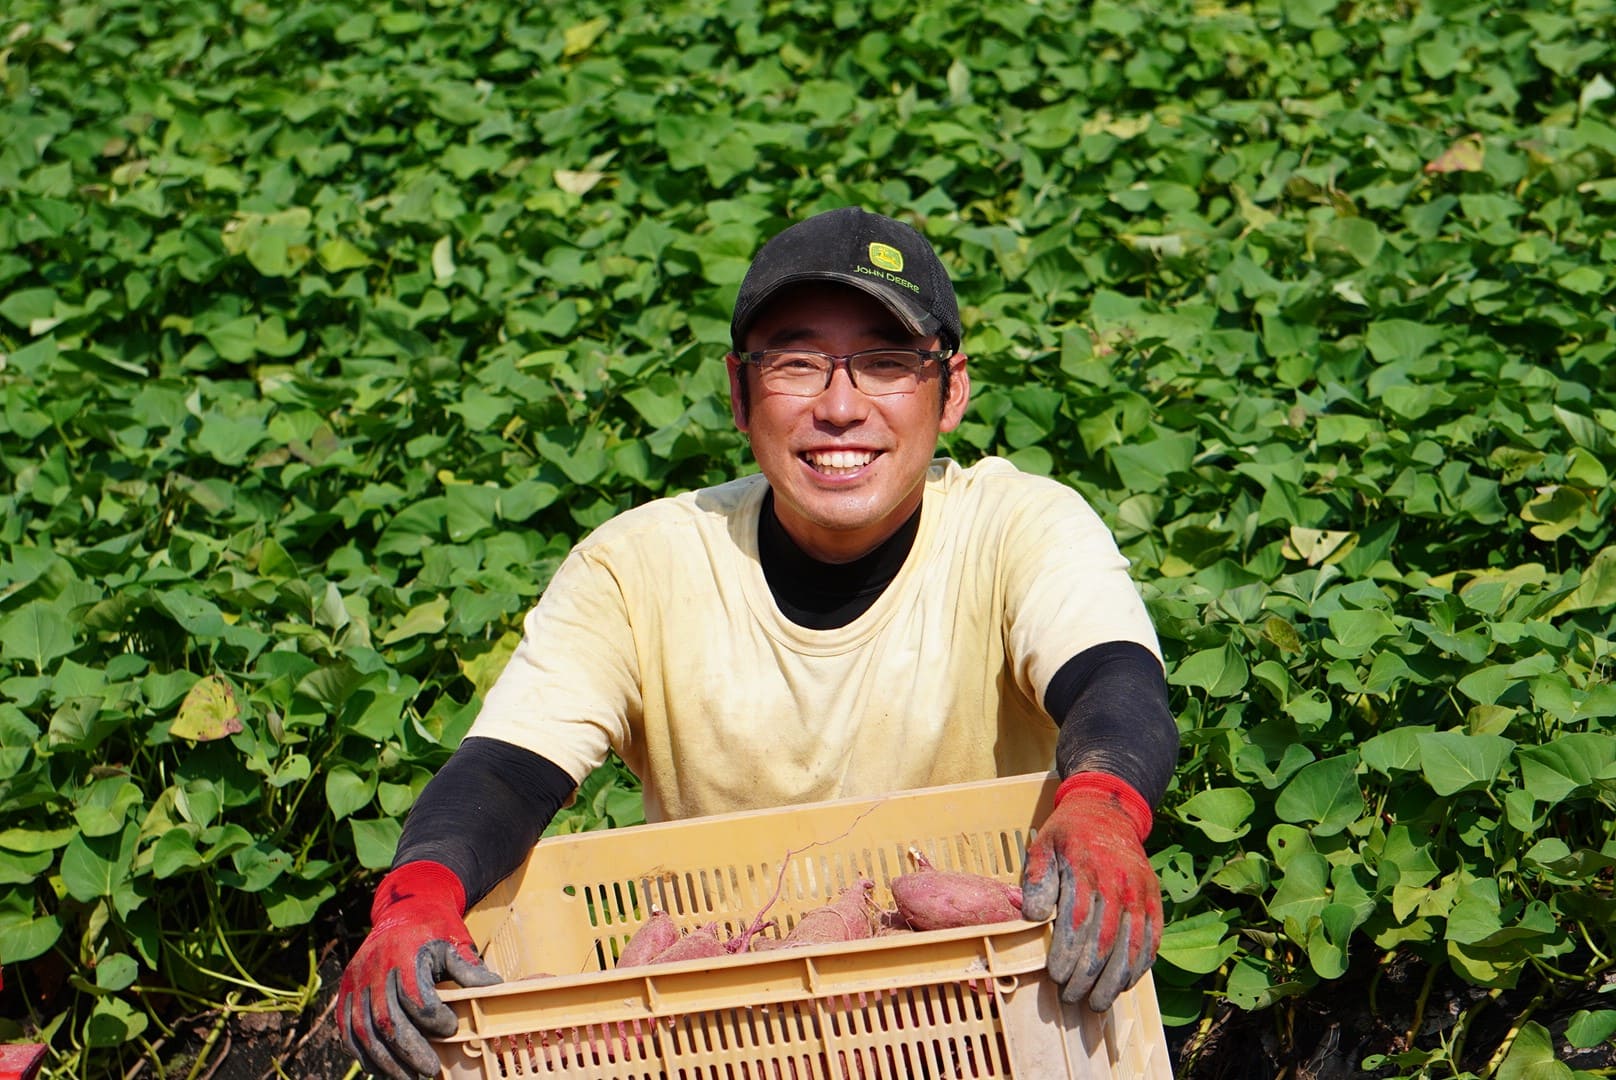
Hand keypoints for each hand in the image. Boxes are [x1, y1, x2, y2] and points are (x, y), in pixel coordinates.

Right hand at [339, 861, 501, 1078]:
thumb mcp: (454, 942)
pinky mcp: (345, 992)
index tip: (451, 1030)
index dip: (433, 1019)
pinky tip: (381, 1069)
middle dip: (409, 1051)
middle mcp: (375, 968)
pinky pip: (347, 1030)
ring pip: (365, 1031)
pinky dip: (363, 1054)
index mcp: (403, 954)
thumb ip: (469, 969)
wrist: (402, 909)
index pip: (415, 996)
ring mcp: (356, 981)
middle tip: (430, 1071)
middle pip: (388, 1020)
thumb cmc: (433, 928)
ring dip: (385, 1061)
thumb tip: (495, 990)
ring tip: (408, 1078)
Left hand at [1021, 772, 1160, 1011]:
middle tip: (1071, 998)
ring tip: (1097, 1002)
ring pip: (1131, 946)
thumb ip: (1037, 880)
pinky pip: (1152, 939)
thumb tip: (1032, 917)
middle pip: (1104, 941)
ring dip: (1114, 980)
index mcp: (1086, 868)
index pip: (1077, 921)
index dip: (1068, 954)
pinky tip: (1125, 984)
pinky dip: (1140, 966)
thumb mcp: (1043, 846)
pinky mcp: (1154, 898)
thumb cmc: (1068, 833)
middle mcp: (1118, 882)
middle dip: (1087, 976)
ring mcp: (1140, 891)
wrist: (1108, 810)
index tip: (1056, 977)